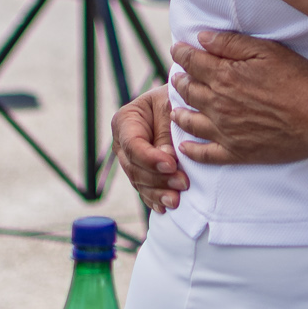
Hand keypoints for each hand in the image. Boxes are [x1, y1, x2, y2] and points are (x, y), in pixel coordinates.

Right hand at [112, 86, 185, 212]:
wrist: (184, 106)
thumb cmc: (178, 101)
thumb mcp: (172, 106)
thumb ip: (166, 130)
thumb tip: (166, 158)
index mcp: (126, 121)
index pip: (133, 145)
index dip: (150, 158)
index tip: (171, 164)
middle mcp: (123, 143)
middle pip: (134, 167)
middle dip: (158, 179)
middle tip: (183, 183)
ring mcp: (131, 161)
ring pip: (139, 182)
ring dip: (158, 193)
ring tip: (176, 200)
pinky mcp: (142, 174)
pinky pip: (144, 191)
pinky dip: (154, 200)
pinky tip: (164, 208)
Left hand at [171, 31, 307, 165]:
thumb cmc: (297, 80)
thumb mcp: (266, 50)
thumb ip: (230, 43)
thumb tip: (201, 38)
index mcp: (224, 76)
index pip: (193, 62)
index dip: (182, 54)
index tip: (176, 49)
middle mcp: (218, 104)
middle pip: (188, 91)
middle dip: (180, 81)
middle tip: (177, 77)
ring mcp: (225, 131)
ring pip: (191, 122)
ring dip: (179, 113)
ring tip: (175, 109)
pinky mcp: (236, 152)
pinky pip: (205, 154)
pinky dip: (191, 151)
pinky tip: (184, 147)